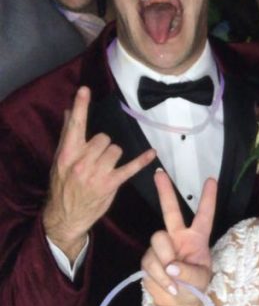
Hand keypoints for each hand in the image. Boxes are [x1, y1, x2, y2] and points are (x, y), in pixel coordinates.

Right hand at [43, 87, 156, 261]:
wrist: (65, 216)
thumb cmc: (63, 185)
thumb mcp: (60, 161)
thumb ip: (67, 136)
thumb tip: (69, 112)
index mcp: (67, 154)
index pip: (75, 125)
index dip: (80, 106)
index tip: (84, 90)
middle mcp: (81, 162)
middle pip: (103, 138)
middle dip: (103, 145)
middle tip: (97, 157)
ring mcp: (96, 173)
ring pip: (115, 149)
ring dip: (114, 155)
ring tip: (105, 166)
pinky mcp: (110, 184)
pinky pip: (130, 167)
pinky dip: (142, 160)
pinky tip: (152, 153)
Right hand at [141, 169, 215, 305]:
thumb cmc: (194, 289)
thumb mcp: (200, 281)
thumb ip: (188, 273)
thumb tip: (171, 266)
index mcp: (197, 239)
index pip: (204, 215)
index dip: (208, 198)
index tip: (211, 179)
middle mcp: (178, 237)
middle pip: (170, 211)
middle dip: (165, 192)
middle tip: (159, 172)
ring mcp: (162, 247)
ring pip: (158, 240)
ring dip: (165, 260)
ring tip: (174, 278)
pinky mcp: (148, 259)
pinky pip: (150, 261)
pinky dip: (159, 275)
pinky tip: (167, 285)